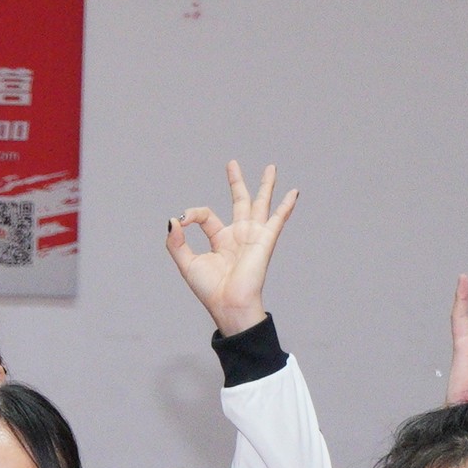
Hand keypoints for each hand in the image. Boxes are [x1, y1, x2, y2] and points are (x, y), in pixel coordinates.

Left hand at [161, 159, 298, 331]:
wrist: (228, 304)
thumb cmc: (209, 289)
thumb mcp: (186, 263)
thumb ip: (176, 242)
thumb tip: (173, 220)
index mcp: (220, 240)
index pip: (206, 215)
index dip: (193, 213)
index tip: (183, 219)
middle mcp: (238, 235)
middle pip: (239, 202)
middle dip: (236, 183)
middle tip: (232, 164)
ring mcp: (253, 236)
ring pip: (260, 204)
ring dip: (266, 185)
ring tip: (271, 167)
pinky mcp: (265, 240)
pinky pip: (277, 219)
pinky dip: (286, 206)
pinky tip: (294, 192)